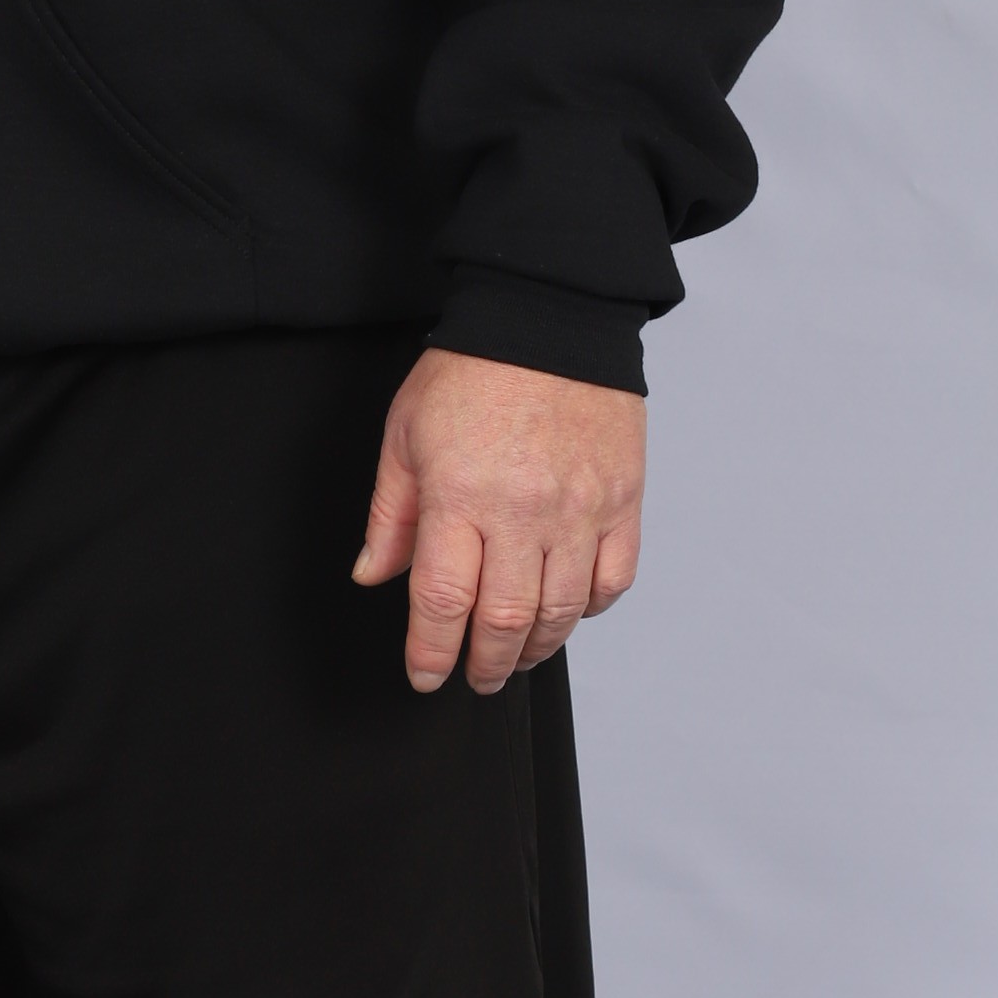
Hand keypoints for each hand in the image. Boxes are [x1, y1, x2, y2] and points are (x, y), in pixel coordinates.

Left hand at [353, 348, 644, 695]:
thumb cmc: (471, 370)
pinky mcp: (621, 501)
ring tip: (517, 657)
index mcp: (460, 495)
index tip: (424, 674)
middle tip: (475, 678)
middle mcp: (523, 512)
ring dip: (536, 649)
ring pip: (561, 612)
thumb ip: (391, 514)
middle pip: (505, 622)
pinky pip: (611, 580)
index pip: (443, 602)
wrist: (549, 318)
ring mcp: (580, 510)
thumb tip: (375, 574)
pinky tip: (565, 611)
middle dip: (485, 666)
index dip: (430, 652)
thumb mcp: (405, 433)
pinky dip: (587, 609)